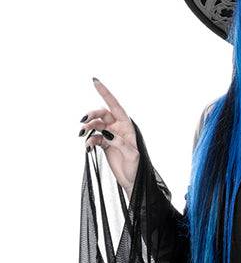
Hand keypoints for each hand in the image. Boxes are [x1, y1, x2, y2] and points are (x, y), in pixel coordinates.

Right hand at [78, 77, 139, 195]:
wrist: (132, 181)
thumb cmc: (136, 167)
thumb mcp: (131, 155)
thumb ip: (119, 142)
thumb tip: (106, 133)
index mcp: (128, 126)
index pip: (115, 105)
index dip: (105, 93)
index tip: (95, 81)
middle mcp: (118, 128)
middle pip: (101, 114)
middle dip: (91, 115)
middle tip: (84, 122)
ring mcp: (110, 135)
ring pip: (95, 126)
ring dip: (88, 128)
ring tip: (82, 135)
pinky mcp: (104, 144)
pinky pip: (93, 138)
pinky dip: (89, 141)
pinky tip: (88, 148)